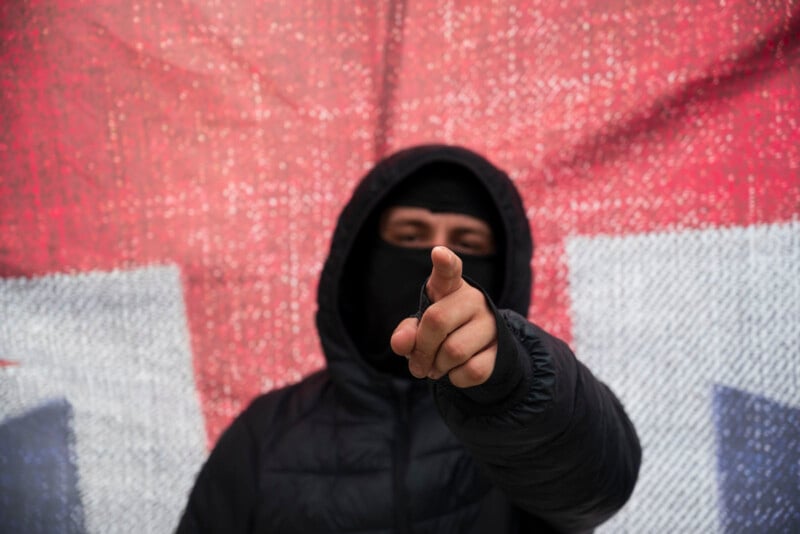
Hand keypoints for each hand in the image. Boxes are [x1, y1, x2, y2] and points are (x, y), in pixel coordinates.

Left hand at [390, 246, 497, 386]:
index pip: (449, 271)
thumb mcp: (420, 328)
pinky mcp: (502, 349)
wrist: (481, 351)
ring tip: (436, 368)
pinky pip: (472, 370)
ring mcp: (491, 323)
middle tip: (417, 364)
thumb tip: (401, 344)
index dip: (444, 263)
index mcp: (450, 287)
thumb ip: (407, 332)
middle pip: (437, 321)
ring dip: (437, 368)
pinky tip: (455, 372)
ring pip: (454, 351)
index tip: (438, 253)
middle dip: (421, 349)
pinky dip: (456, 379)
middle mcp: (474, 299)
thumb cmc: (443, 332)